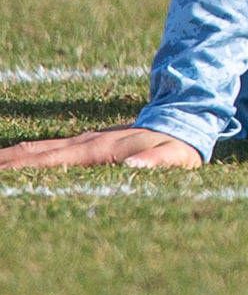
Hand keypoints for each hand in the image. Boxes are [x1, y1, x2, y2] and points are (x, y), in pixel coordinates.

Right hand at [0, 124, 202, 171]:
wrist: (182, 119)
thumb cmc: (179, 145)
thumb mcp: (177, 155)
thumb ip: (159, 160)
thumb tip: (135, 164)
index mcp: (100, 149)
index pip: (54, 160)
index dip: (25, 168)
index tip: (3, 175)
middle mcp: (85, 142)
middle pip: (36, 153)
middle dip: (7, 163)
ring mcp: (83, 141)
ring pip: (38, 149)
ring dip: (10, 158)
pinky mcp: (85, 144)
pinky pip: (47, 150)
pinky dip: (24, 156)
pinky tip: (11, 163)